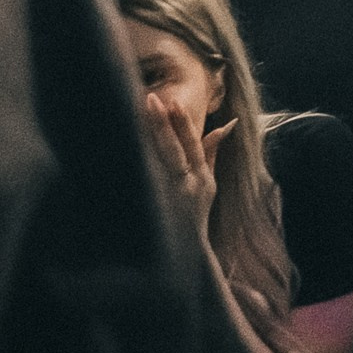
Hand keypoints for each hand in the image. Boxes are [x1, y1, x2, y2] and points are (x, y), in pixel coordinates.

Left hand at [141, 88, 227, 246]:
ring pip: (156, 164)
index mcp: (201, 178)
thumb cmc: (196, 212)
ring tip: (133, 116)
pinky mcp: (154, 207)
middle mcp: (186, 185)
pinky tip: (125, 146)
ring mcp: (169, 197)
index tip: (171, 102)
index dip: (182, 124)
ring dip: (146, 139)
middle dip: (162, 125)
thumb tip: (227, 124)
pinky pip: (145, 180)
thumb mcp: (209, 182)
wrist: (186, 252)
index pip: (193, 145)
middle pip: (173, 150)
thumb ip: (212, 153)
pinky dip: (136, 162)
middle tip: (151, 100)